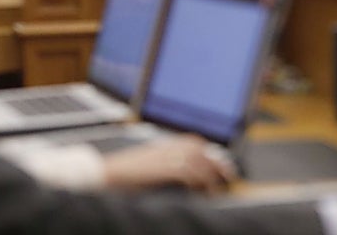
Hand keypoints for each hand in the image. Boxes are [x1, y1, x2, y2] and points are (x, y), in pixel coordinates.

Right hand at [101, 135, 233, 192]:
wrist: (107, 174)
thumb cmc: (125, 174)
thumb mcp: (149, 165)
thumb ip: (166, 164)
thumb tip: (185, 175)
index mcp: (165, 144)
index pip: (195, 142)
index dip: (211, 153)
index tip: (223, 166)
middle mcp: (167, 147)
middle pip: (201, 150)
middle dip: (217, 163)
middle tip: (229, 177)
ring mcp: (165, 156)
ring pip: (198, 161)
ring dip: (210, 176)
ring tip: (215, 191)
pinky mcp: (162, 169)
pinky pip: (188, 172)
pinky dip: (198, 182)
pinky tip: (200, 193)